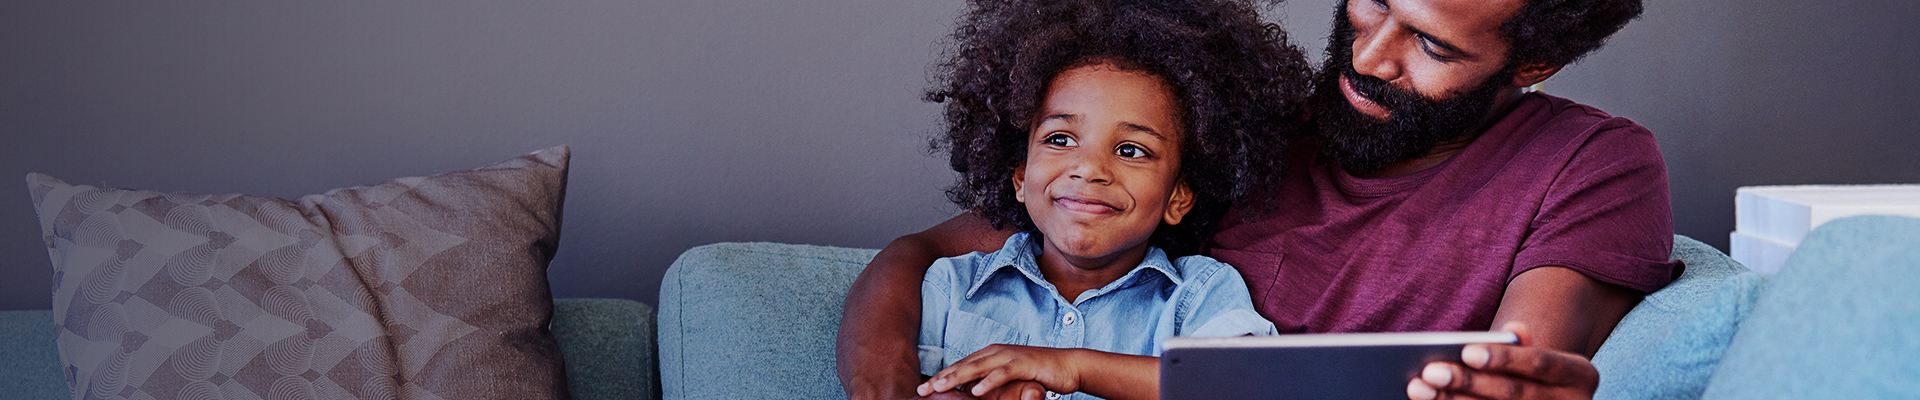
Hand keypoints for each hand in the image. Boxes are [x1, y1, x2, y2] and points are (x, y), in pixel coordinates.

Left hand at [917, 344, 1083, 397]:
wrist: (1067, 365)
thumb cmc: (1036, 372)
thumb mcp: (1007, 375)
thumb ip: (988, 378)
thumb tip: (968, 389)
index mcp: (990, 354)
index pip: (960, 366)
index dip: (941, 377)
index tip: (923, 389)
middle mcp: (996, 352)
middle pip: (963, 365)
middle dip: (942, 377)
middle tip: (923, 389)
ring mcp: (1009, 356)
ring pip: (978, 367)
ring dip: (957, 377)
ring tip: (940, 387)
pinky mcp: (1024, 364)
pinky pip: (1002, 373)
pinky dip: (988, 382)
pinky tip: (974, 391)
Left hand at [1407, 322, 1599, 399]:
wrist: (1548, 398)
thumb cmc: (1530, 372)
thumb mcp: (1534, 355)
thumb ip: (1521, 344)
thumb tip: (1514, 328)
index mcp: (1580, 375)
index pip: (1539, 363)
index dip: (1504, 358)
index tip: (1466, 351)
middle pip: (1514, 394)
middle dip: (1469, 382)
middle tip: (1429, 372)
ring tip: (1419, 390)